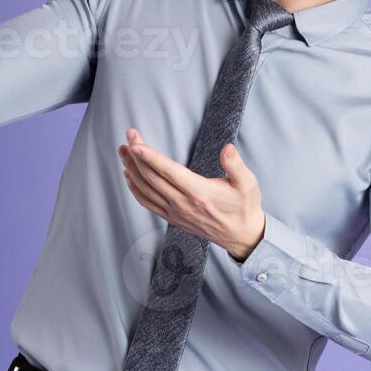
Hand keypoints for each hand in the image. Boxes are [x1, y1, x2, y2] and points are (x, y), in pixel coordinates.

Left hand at [117, 127, 266, 261]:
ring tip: (122, 151)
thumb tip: (227, 148)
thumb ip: (236, 165)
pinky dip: (135, 188)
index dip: (149, 157)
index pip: (168, 172)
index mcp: (199, 192)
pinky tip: (129, 176)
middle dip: (136, 154)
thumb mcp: (248, 183)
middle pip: (151, 176)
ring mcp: (175, 212)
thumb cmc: (244, 206)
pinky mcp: (172, 218)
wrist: (241, 235)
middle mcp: (183, 204)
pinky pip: (147, 202)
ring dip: (131, 169)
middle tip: (129, 135)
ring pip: (145, 189)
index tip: (136, 143)